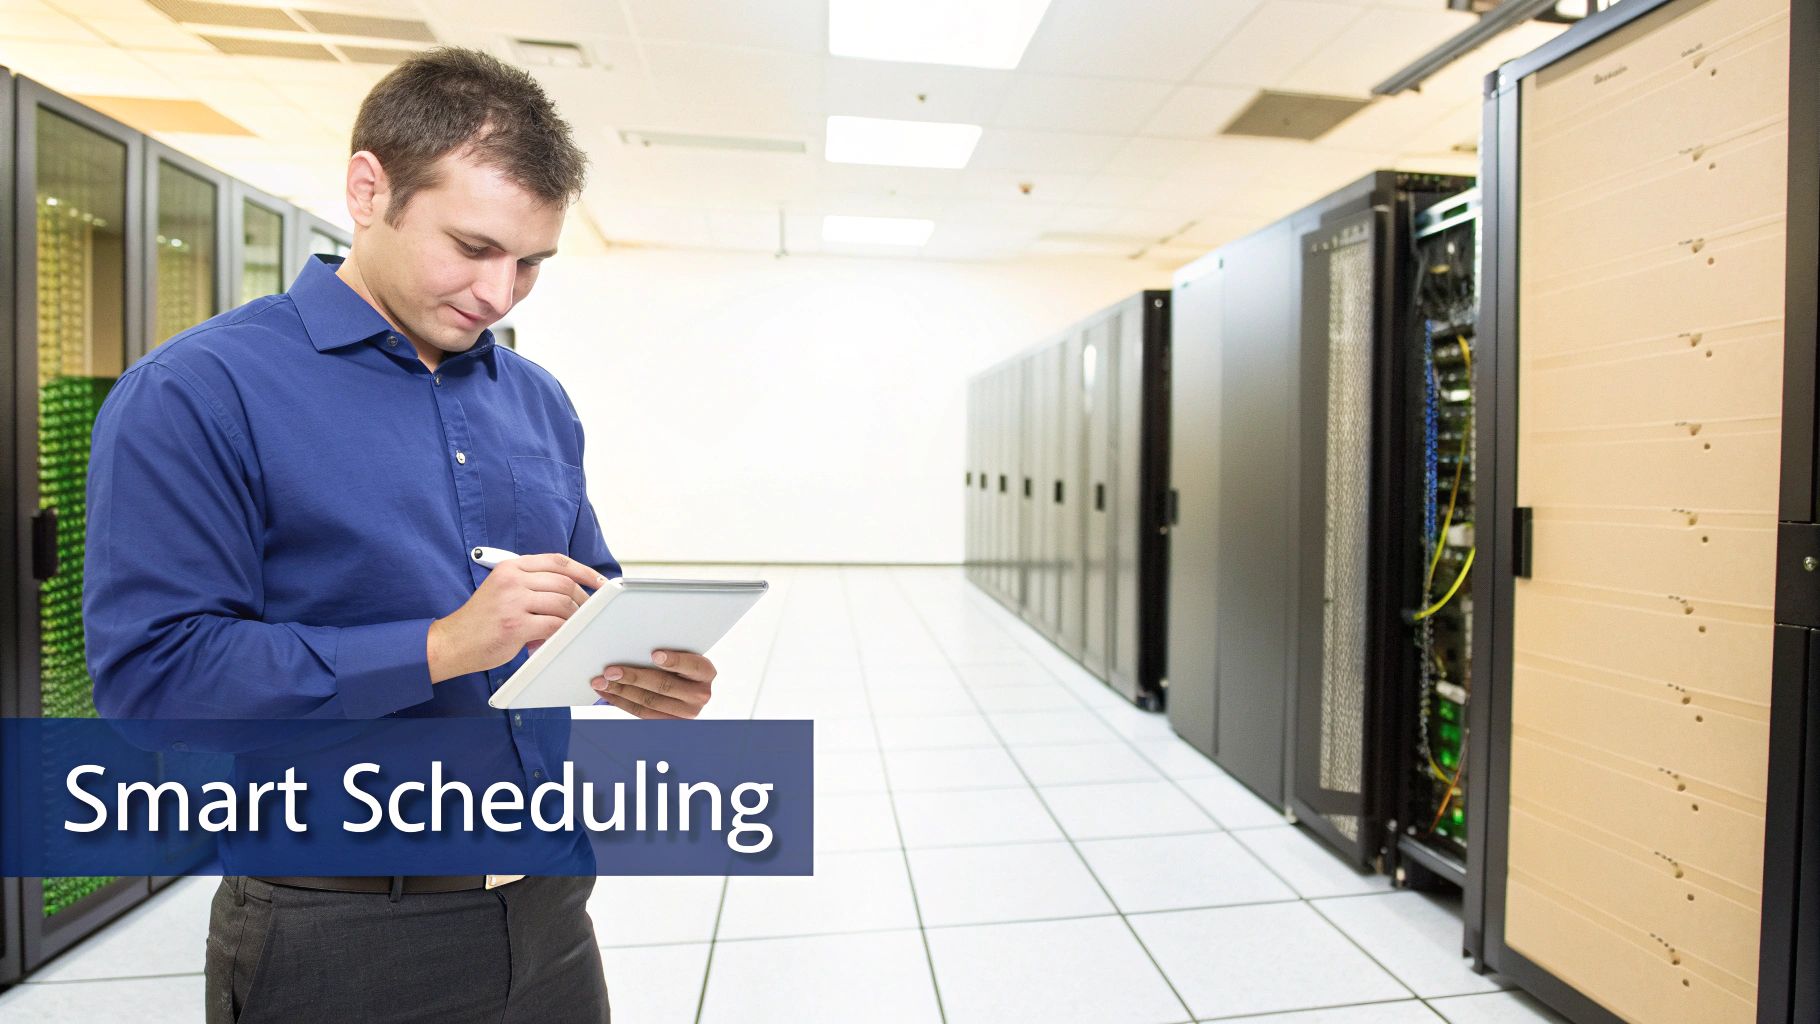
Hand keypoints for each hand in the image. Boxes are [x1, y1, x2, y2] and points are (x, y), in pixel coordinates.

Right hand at [427, 553, 601, 681]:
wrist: (452, 642)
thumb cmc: (481, 620)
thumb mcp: (504, 589)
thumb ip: (532, 585)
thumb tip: (571, 592)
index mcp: (511, 566)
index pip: (557, 561)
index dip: (583, 570)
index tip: (598, 582)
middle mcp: (512, 579)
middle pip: (564, 582)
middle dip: (582, 599)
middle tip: (586, 612)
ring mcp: (513, 601)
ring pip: (562, 603)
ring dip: (572, 618)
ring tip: (568, 628)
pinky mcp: (515, 624)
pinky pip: (553, 625)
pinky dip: (561, 632)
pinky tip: (556, 638)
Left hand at [592, 651, 715, 718]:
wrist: (693, 685)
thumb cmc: (683, 663)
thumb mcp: (685, 653)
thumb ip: (670, 650)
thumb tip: (640, 647)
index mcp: (706, 672)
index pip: (691, 665)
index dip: (673, 661)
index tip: (655, 654)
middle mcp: (700, 695)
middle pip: (663, 686)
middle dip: (633, 678)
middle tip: (610, 671)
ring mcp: (686, 713)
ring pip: (649, 702)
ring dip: (620, 691)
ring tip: (602, 682)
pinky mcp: (670, 722)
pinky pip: (642, 714)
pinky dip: (622, 702)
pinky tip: (608, 692)